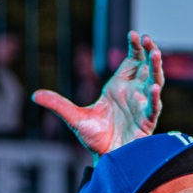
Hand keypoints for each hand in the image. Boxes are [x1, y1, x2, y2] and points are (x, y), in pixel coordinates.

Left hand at [33, 31, 162, 155]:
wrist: (104, 159)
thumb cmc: (95, 138)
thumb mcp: (74, 118)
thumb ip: (57, 104)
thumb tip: (35, 95)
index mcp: (119, 87)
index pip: (132, 60)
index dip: (136, 47)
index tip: (134, 33)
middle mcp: (134, 93)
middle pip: (148, 67)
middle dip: (150, 52)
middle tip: (149, 38)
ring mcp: (142, 106)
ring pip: (155, 82)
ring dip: (157, 68)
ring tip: (156, 53)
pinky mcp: (146, 122)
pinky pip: (153, 107)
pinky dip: (155, 97)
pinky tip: (154, 87)